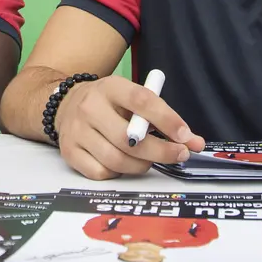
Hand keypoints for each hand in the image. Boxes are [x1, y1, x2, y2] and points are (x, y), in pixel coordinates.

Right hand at [52, 75, 205, 180]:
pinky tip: (123, 163)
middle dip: (161, 151)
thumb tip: (195, 143)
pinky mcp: (69, 152)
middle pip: (129, 138)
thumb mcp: (133, 100)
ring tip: (149, 159)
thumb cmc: (110, 105)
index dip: (167, 119)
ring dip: (141, 165)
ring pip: (116, 160)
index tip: (186, 136)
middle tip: (179, 155)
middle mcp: (90, 107)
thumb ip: (163, 119)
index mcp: (111, 88)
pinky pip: (101, 173)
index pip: (141, 101)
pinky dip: (118, 173)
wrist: (66, 105)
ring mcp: (77, 131)